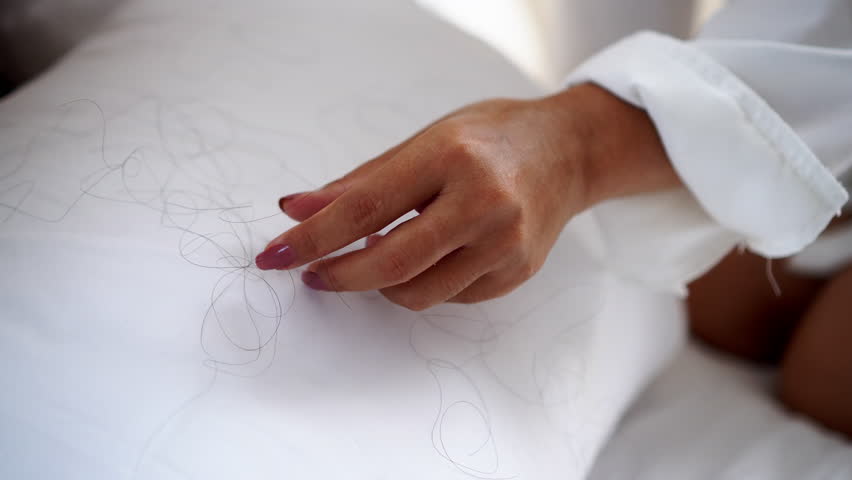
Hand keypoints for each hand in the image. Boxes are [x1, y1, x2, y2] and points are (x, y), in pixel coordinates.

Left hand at [256, 84, 675, 309]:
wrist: (568, 152)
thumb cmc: (490, 138)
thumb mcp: (424, 141)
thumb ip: (360, 182)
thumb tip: (297, 210)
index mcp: (451, 157)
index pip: (364, 207)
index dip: (312, 237)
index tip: (274, 255)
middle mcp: (484, 203)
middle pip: (390, 262)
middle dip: (340, 276)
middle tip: (314, 274)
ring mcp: (506, 244)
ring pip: (417, 293)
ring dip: (381, 284)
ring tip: (379, 254)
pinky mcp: (517, 273)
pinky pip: (449, 298)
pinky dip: (423, 283)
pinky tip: (429, 256)